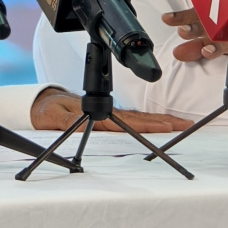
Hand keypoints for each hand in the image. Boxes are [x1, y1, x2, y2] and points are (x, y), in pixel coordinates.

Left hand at [31, 89, 192, 132]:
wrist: (43, 102)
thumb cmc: (47, 109)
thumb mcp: (52, 116)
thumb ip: (66, 120)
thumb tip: (83, 124)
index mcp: (97, 113)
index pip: (127, 122)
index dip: (148, 125)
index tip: (167, 126)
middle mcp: (107, 112)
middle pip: (139, 118)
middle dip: (164, 121)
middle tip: (185, 124)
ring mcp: (109, 113)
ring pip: (139, 118)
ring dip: (160, 121)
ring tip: (180, 124)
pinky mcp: (109, 116)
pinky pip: (132, 119)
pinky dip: (149, 121)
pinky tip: (160, 125)